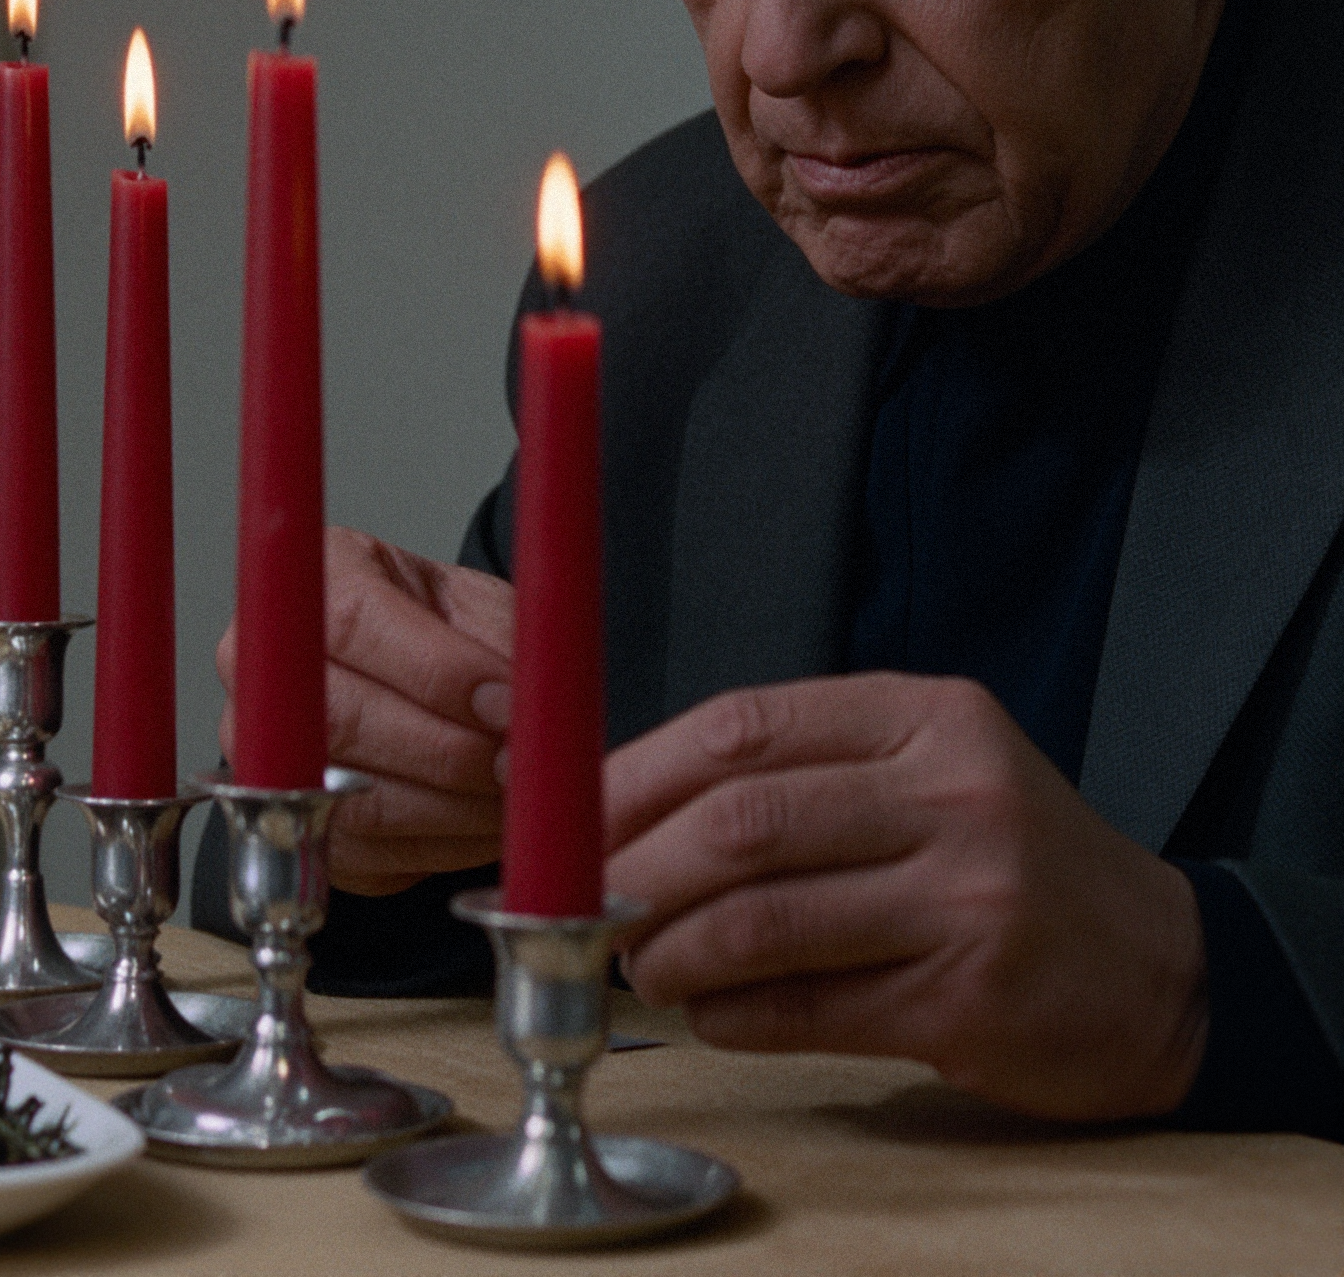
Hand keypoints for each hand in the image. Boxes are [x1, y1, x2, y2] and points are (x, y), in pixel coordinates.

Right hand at [217, 525, 512, 894]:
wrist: (424, 675)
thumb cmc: (449, 629)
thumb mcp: (485, 606)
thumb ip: (505, 641)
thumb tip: (530, 703)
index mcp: (317, 577)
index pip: (352, 622)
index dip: (436, 671)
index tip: (504, 701)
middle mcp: (261, 661)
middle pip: (342, 719)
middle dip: (448, 750)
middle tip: (518, 759)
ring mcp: (265, 751)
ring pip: (354, 799)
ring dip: (454, 808)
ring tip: (515, 794)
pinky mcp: (291, 823)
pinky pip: (370, 854)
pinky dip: (444, 846)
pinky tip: (490, 822)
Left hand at [604, 673, 1207, 1122]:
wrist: (1160, 966)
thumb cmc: (1008, 861)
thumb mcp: (926, 774)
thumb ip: (799, 779)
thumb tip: (629, 820)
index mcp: (924, 716)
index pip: (745, 726)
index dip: (637, 774)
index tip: (571, 818)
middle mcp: (951, 791)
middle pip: (744, 820)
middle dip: (637, 870)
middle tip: (586, 908)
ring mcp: (967, 895)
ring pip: (764, 918)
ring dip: (673, 951)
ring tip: (640, 966)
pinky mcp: (971, 996)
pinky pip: (810, 1006)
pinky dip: (734, 1014)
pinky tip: (708, 1012)